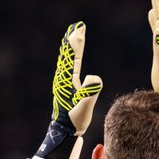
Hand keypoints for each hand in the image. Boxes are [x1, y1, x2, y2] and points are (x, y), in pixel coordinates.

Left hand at [35, 21, 102, 158]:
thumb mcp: (83, 108)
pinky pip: (71, 67)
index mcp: (66, 82)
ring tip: (76, 34)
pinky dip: (73, 57)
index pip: (72, 59)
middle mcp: (63, 79)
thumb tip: (94, 77)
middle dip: (73, 40)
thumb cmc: (74, 122)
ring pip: (68, 60)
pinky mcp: (68, 87)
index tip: (78, 30)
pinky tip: (75, 55)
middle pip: (68, 55)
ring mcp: (65, 83)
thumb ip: (89, 92)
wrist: (66, 132)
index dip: (75, 44)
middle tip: (77, 26)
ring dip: (72, 46)